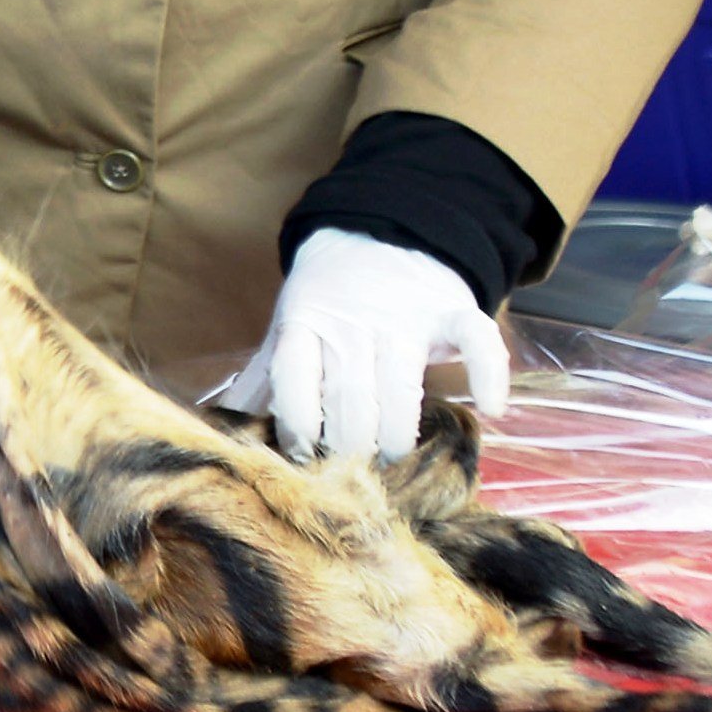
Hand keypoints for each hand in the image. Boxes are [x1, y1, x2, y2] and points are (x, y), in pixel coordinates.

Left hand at [210, 228, 511, 463]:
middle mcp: (353, 322)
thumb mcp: (288, 329)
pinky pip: (477, 339)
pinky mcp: (452, 310)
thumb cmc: (326, 300)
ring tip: (390, 460)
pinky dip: (488, 372)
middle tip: (349, 475)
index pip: (294, 381)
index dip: (297, 426)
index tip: (301, 457)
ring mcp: (405, 316)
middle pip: (349, 397)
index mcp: (305, 323)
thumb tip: (220, 422)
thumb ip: (262, 377)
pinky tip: (491, 408)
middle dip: (347, 445)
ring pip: (401, 386)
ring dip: (397, 434)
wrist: (378, 236)